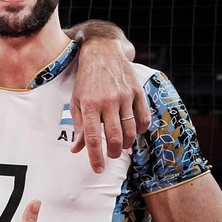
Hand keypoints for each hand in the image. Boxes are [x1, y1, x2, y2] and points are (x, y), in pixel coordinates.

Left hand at [70, 40, 149, 173]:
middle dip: (114, 152)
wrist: (102, 52)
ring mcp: (125, 96)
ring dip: (127, 143)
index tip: (98, 169)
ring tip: (121, 145)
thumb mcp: (76, 102)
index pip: (92, 137)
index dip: (95, 157)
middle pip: (115, 137)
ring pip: (130, 130)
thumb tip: (77, 150)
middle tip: (111, 155)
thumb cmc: (86, 80)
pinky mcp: (138, 91)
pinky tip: (135, 132)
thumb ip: (79, 127)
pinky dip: (141, 129)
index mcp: (88, 105)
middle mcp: (107, 101)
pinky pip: (144, 117)